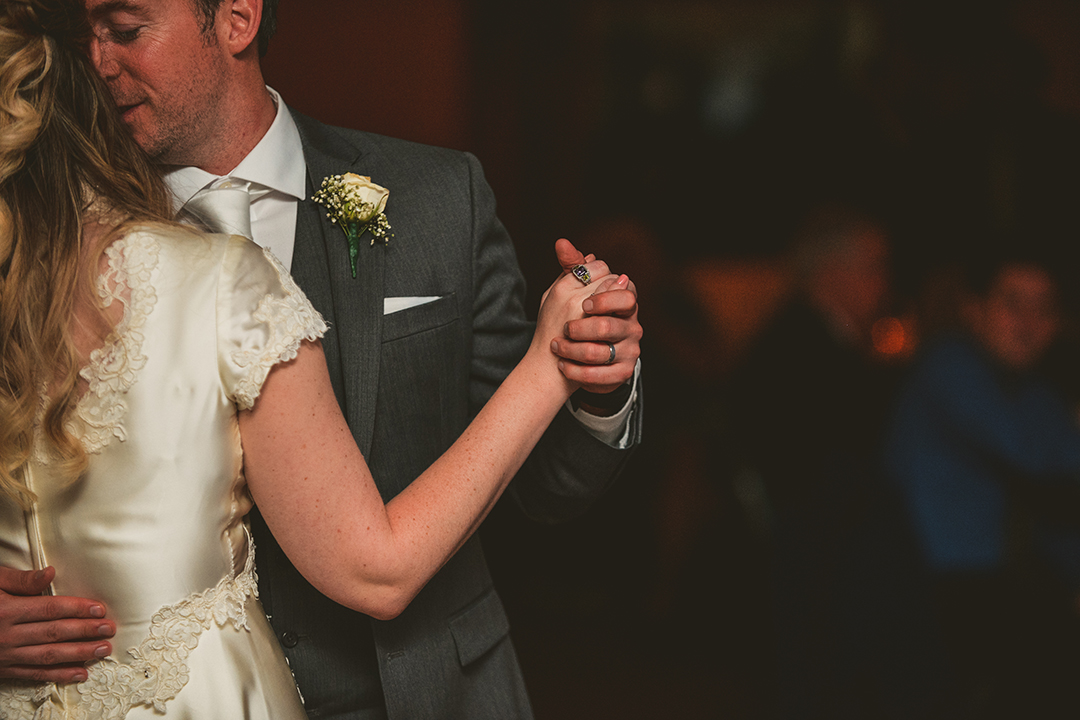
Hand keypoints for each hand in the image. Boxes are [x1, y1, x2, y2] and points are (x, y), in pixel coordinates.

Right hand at [0, 566, 114, 682]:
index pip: (50, 609)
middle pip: (53, 633)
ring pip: (47, 656)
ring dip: (78, 654)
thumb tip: (50, 573)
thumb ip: (20, 579)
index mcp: (5, 610)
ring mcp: (4, 655)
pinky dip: (58, 675)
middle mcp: (5, 635)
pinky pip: (33, 674)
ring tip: (103, 650)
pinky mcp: (3, 669)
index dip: (77, 609)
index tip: (100, 609)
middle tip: (110, 630)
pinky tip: (80, 673)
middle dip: (85, 632)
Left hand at [550, 238, 641, 393]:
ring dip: (572, 350)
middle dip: (581, 329)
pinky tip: (563, 365)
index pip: (626, 296)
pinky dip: (577, 371)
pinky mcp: (623, 373)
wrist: (576, 356)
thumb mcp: (572, 291)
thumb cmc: (574, 317)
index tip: (584, 304)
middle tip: (565, 329)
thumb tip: (561, 243)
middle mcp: (633, 326)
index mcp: (624, 304)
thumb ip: (572, 267)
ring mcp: (631, 351)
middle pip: (609, 326)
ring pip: (600, 352)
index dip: (604, 300)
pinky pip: (600, 376)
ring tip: (556, 347)